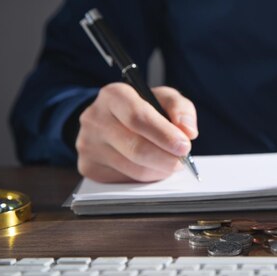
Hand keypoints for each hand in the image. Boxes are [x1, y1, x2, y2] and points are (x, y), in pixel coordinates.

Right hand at [76, 83, 197, 182]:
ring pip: (133, 168)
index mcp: (113, 95)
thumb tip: (188, 131)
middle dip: (166, 158)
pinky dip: (145, 178)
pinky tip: (152, 167)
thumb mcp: (162, 98)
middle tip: (182, 161)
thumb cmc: (141, 108)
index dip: (165, 135)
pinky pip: (125, 180)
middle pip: (136, 147)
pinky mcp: (88, 167)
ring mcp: (88, 144)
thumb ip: (180, 109)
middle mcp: (95, 119)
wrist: (108, 120)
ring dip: (159, 170)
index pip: (138, 118)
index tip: (185, 146)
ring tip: (170, 163)